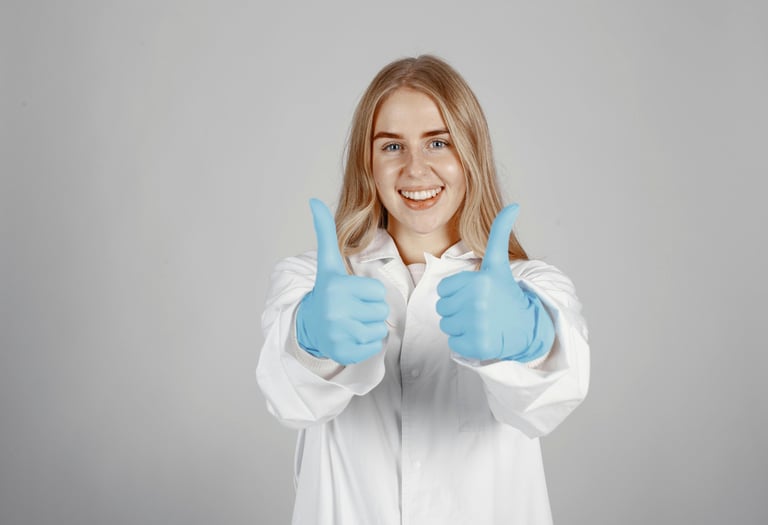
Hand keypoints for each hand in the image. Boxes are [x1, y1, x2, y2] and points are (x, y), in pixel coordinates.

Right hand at [295, 199, 389, 364]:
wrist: (310, 326)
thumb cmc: (327, 292)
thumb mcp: (327, 263)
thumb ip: (325, 231)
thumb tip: (313, 200)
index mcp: (336, 287)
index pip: (377, 291)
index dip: (369, 293)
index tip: (352, 294)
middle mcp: (335, 310)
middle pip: (381, 310)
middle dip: (370, 310)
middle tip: (351, 309)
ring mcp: (338, 333)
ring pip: (379, 329)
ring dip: (369, 326)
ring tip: (350, 322)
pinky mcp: (344, 353)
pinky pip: (374, 346)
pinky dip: (367, 344)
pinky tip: (350, 336)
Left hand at [436, 204, 553, 361]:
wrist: (526, 327)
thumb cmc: (507, 294)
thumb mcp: (499, 264)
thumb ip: (499, 233)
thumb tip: (514, 205)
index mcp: (479, 281)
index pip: (444, 289)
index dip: (457, 292)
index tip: (477, 293)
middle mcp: (478, 303)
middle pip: (442, 308)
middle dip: (457, 309)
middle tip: (480, 309)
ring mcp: (478, 325)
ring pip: (447, 326)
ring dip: (460, 326)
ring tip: (482, 322)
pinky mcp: (478, 346)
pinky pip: (454, 344)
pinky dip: (465, 343)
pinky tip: (482, 336)